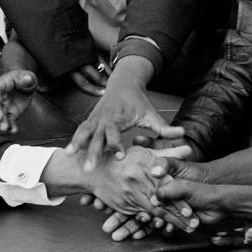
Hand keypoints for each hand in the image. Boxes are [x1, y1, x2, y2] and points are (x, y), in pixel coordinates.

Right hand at [0, 69, 37, 133]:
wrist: (24, 86)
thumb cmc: (22, 78)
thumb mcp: (25, 75)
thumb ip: (26, 78)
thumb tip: (28, 79)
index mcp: (1, 85)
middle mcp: (0, 97)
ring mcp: (4, 107)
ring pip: (1, 116)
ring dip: (1, 122)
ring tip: (5, 129)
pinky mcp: (11, 114)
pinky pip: (10, 121)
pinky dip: (11, 127)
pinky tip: (14, 131)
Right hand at [67, 57, 183, 170]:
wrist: (123, 83)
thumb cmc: (138, 102)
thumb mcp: (151, 113)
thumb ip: (164, 127)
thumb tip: (182, 134)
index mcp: (119, 116)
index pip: (116, 131)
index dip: (116, 143)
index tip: (119, 157)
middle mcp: (105, 117)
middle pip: (96, 134)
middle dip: (92, 151)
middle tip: (90, 168)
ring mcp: (96, 117)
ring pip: (84, 131)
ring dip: (77, 144)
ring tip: (70, 156)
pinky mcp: (91, 119)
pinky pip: (81, 130)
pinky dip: (74, 140)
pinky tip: (68, 153)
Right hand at [84, 145, 192, 218]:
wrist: (93, 170)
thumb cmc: (122, 159)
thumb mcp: (144, 152)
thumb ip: (167, 153)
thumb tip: (188, 148)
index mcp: (144, 166)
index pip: (165, 186)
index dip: (178, 200)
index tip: (191, 210)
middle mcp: (137, 181)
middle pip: (162, 202)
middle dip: (179, 215)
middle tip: (194, 224)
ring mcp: (130, 195)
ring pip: (153, 212)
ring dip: (171, 222)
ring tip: (186, 229)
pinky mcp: (124, 206)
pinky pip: (141, 217)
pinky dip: (154, 223)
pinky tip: (166, 228)